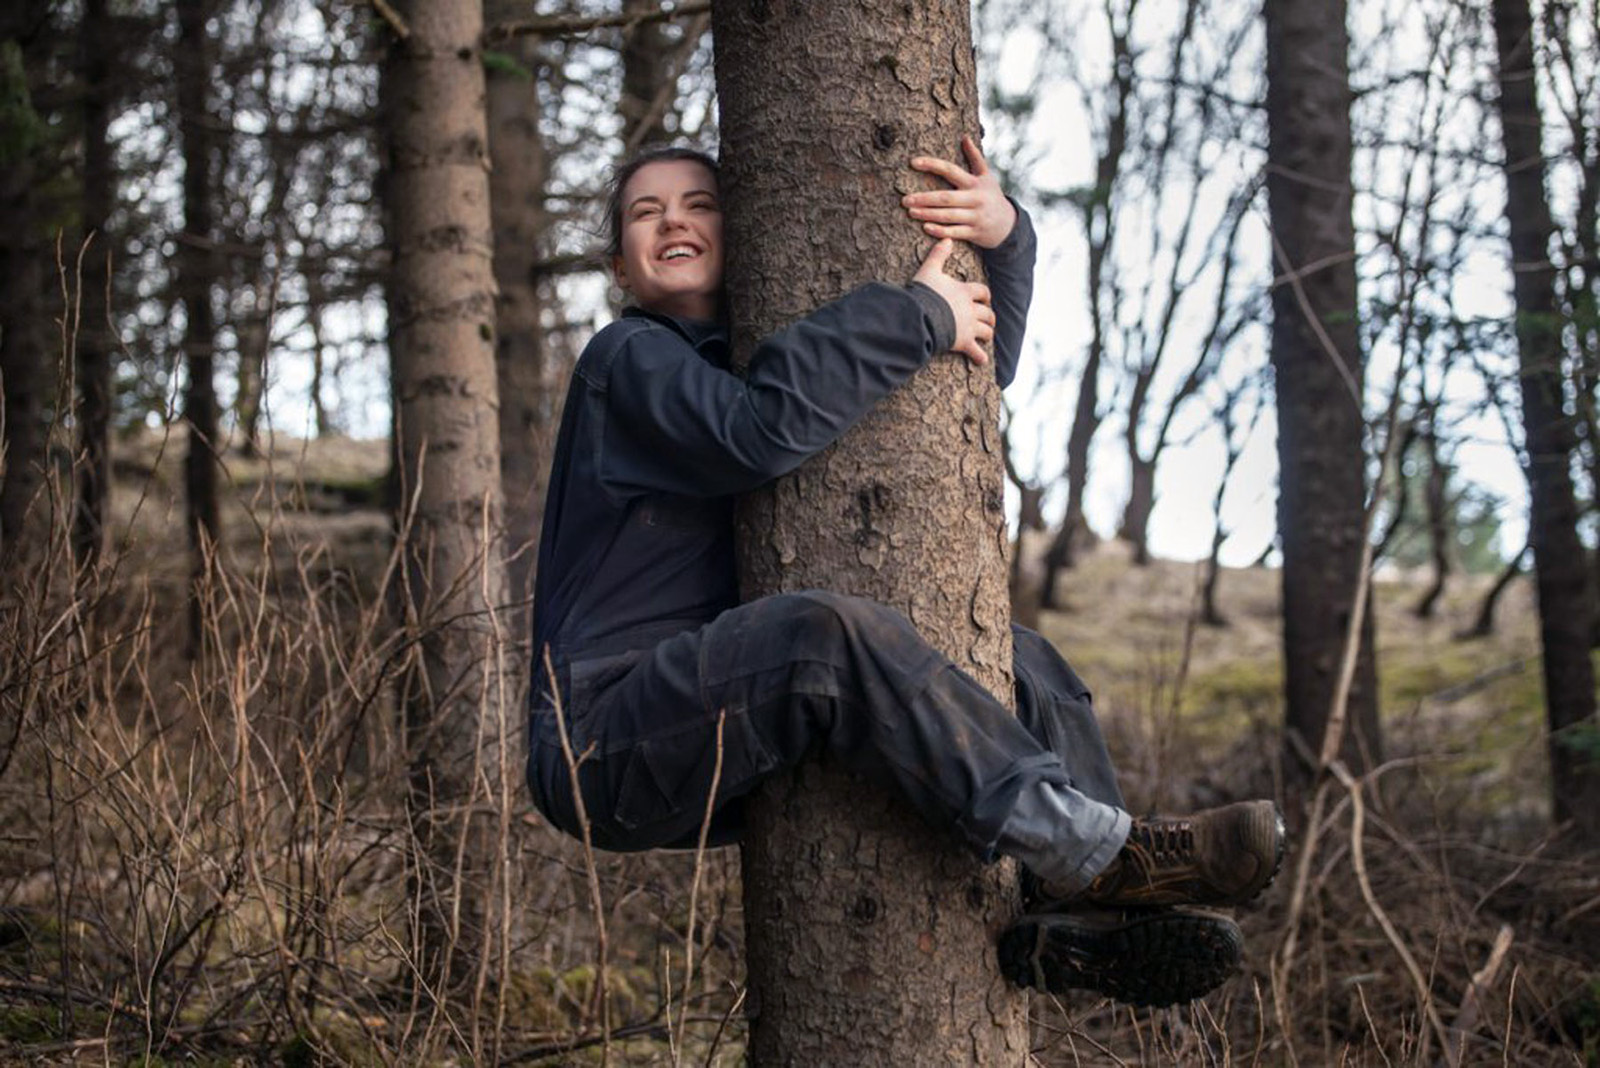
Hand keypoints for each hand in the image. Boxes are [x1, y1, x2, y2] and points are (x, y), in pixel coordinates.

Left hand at [902, 135, 1017, 249]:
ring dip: (928, 214)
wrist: (1008, 224)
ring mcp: (975, 217)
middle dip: (924, 198)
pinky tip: (926, 227)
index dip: (932, 165)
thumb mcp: (986, 176)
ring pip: (948, 215)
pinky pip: (955, 232)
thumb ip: (975, 158)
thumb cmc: (991, 197)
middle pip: (945, 197)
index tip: (913, 162)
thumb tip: (965, 137)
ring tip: (910, 211)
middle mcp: (975, 199)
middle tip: (905, 199)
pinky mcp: (974, 233)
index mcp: (975, 182)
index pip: (950, 170)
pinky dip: (940, 231)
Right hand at [912, 238, 993, 364]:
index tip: (986, 298)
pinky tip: (982, 360)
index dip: (985, 295)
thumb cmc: (924, 293)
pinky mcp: (963, 342)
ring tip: (987, 336)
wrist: (921, 315)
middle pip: (988, 313)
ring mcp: (969, 327)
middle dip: (990, 316)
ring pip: (986, 331)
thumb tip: (946, 239)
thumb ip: (938, 255)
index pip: (982, 292)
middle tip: (990, 320)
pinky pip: (976, 351)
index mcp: (965, 292)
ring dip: (988, 333)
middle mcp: (971, 309)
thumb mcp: (929, 271)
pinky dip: (980, 356)